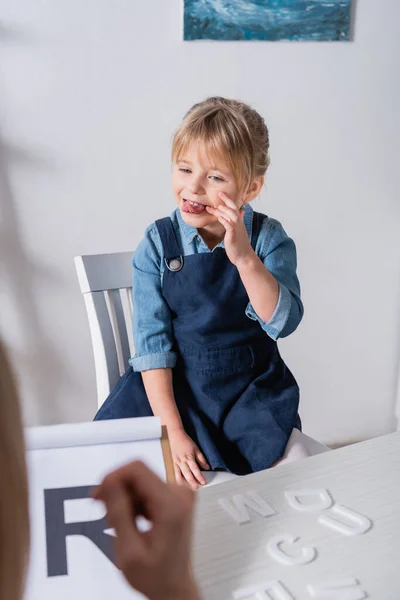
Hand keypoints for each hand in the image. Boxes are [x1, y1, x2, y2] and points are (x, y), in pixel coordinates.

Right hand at [93, 461, 200, 599]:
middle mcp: (180, 493)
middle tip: (103, 514)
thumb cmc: (154, 576)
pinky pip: (148, 489)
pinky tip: (129, 522)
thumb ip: (118, 513)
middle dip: (117, 491)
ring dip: (124, 499)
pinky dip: (134, 503)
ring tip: (117, 524)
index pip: (137, 469)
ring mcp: (180, 495)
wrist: (174, 589)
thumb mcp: (128, 550)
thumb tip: (109, 482)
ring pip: (141, 482)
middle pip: (139, 475)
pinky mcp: (176, 498)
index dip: (113, 477)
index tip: (97, 495)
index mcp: (171, 504)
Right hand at [168, 428, 209, 489]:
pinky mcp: (173, 463)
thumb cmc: (186, 441)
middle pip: (187, 474)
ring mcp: (177, 463)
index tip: (203, 482)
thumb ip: (201, 459)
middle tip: (196, 488)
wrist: (176, 436)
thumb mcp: (196, 449)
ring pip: (180, 475)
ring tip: (188, 489)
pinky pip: (175, 473)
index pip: (195, 469)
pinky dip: (177, 479)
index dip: (200, 477)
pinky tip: (180, 484)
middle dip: (192, 482)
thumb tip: (207, 467)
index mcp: (189, 457)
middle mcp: (182, 461)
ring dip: (184, 483)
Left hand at [206, 192, 254, 266]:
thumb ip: (239, 219)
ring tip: (215, 206)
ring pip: (231, 215)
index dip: (228, 200)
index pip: (234, 207)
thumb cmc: (240, 244)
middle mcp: (238, 223)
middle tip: (218, 194)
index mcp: (239, 221)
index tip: (220, 194)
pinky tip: (219, 217)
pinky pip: (228, 225)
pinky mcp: (233, 235)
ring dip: (223, 210)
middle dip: (225, 201)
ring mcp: (236, 229)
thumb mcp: (239, 230)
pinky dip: (224, 220)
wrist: (244, 256)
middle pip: (232, 208)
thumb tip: (241, 211)